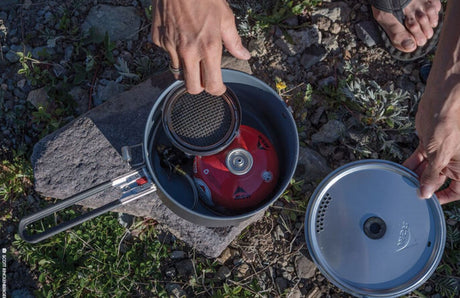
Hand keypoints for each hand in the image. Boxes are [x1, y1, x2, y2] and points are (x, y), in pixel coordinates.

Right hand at [151, 0, 250, 94]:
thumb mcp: (225, 17)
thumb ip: (234, 41)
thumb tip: (244, 55)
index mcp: (208, 48)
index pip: (212, 85)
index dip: (217, 90)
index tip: (219, 87)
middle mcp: (188, 52)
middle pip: (192, 87)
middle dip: (200, 86)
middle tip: (205, 76)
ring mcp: (170, 47)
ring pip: (178, 72)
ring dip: (186, 68)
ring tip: (192, 54)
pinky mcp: (158, 40)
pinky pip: (166, 54)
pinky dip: (173, 51)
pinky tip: (179, 38)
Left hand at [403, 87, 459, 204]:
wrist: (442, 101)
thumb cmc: (449, 125)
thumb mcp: (440, 155)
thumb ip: (432, 176)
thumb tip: (425, 194)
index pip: (457, 191)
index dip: (443, 198)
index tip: (428, 202)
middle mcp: (455, 162)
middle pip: (440, 180)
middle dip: (425, 186)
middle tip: (410, 191)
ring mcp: (442, 153)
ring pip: (428, 170)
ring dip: (416, 175)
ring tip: (403, 182)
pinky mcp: (431, 145)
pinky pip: (421, 159)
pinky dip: (412, 164)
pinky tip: (401, 170)